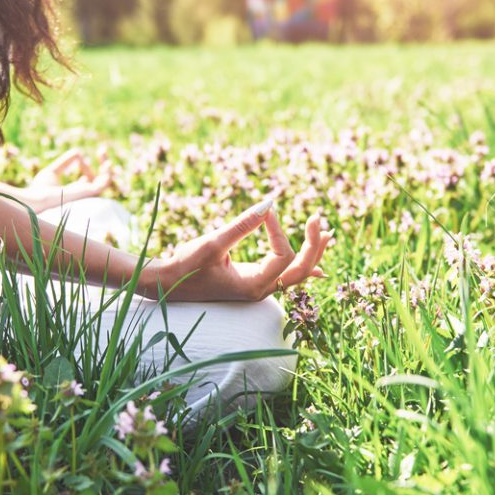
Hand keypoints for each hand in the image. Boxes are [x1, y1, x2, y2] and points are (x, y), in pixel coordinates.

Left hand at [28, 148, 112, 208]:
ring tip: (103, 152)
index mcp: (74, 190)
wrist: (37, 198)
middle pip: (100, 181)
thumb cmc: (40, 189)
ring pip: (105, 183)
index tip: (78, 156)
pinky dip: (107, 173)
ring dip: (107, 168)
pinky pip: (103, 185)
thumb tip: (78, 151)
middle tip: (102, 150)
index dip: (84, 165)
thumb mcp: (53, 171)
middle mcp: (82, 194)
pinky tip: (105, 163)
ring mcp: (86, 194)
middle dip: (103, 166)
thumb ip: (65, 162)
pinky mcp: (88, 193)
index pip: (87, 180)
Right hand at [150, 200, 332, 301]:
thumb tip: (270, 204)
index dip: (277, 229)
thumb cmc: (186, 265)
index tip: (265, 210)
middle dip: (312, 244)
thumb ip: (242, 225)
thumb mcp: (213, 243)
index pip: (283, 255)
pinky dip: (300, 266)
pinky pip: (285, 276)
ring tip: (326, 234)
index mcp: (254, 285)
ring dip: (311, 253)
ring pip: (296, 274)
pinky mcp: (252, 281)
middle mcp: (261, 290)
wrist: (168, 284)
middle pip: (301, 270)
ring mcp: (258, 288)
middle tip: (318, 219)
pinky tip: (316, 266)